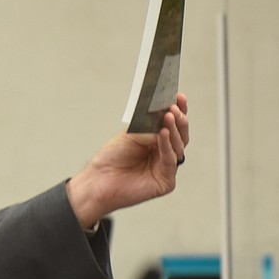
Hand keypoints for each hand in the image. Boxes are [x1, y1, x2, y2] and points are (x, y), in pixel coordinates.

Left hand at [66, 93, 189, 227]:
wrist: (97, 181)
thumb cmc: (110, 159)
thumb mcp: (130, 136)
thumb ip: (150, 128)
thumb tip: (166, 116)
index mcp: (157, 142)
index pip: (172, 124)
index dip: (178, 110)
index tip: (179, 96)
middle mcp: (164, 154)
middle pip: (180, 135)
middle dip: (179, 120)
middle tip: (174, 108)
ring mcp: (166, 168)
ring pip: (178, 146)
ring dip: (173, 130)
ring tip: (169, 116)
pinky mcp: (166, 182)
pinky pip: (170, 160)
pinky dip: (166, 146)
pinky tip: (163, 134)